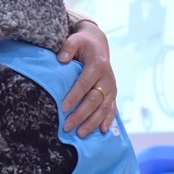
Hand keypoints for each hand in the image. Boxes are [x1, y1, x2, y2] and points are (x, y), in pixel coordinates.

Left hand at [59, 21, 118, 137]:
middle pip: (94, 100)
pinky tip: (103, 131)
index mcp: (98, 65)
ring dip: (93, 122)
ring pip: (103, 108)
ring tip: (80, 134)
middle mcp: (107, 78)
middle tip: (67, 126)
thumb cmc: (83, 44)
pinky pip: (112, 110)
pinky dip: (108, 121)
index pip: (85, 83)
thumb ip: (68, 47)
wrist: (98, 45)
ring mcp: (111, 88)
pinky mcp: (113, 94)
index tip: (63, 107)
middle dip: (81, 114)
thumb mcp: (75, 40)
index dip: (74, 96)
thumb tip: (61, 59)